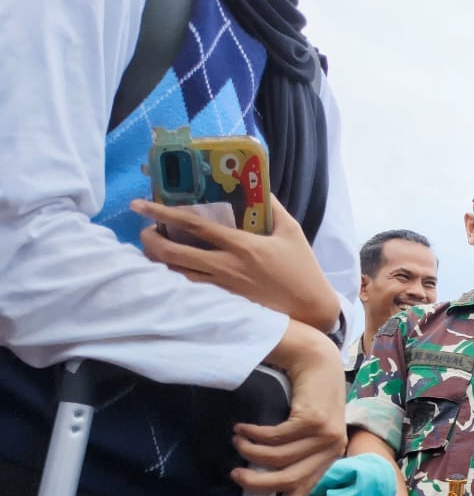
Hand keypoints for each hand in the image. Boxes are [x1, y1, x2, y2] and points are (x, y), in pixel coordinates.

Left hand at [134, 196, 340, 329]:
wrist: (309, 307)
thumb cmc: (302, 268)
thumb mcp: (292, 232)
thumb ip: (273, 208)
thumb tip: (259, 187)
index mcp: (241, 246)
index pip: (194, 226)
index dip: (164, 213)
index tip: (141, 204)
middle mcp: (225, 267)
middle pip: (173, 254)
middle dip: (150, 241)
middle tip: (144, 230)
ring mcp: (221, 288)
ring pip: (175, 275)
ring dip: (157, 261)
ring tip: (153, 249)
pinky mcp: (223, 302)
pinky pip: (188, 289)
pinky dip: (173, 278)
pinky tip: (169, 270)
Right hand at [238, 321, 345, 495]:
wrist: (316, 359)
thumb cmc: (307, 393)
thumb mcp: (306, 426)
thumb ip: (295, 451)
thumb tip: (266, 477)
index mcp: (331, 453)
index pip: (306, 486)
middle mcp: (332, 446)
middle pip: (288, 479)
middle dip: (257, 481)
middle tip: (235, 472)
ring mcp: (325, 434)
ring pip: (278, 458)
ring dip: (251, 452)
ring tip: (236, 439)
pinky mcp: (314, 420)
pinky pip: (275, 438)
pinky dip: (254, 435)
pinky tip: (243, 426)